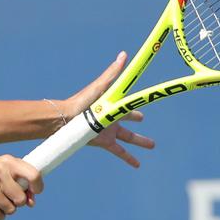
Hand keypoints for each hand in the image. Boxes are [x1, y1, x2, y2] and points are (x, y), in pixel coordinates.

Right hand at [0, 155, 43, 219]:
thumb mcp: (3, 168)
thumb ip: (20, 181)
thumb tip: (31, 202)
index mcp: (7, 162)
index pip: (33, 175)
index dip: (38, 186)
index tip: (35, 192)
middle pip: (21, 199)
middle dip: (18, 202)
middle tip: (9, 197)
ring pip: (10, 209)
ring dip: (8, 210)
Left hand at [62, 51, 155, 167]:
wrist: (68, 119)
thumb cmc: (82, 101)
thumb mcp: (101, 86)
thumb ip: (112, 73)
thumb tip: (124, 55)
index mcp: (112, 104)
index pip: (127, 103)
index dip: (135, 103)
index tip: (142, 103)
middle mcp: (112, 117)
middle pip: (129, 118)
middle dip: (137, 118)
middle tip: (144, 119)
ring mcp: (109, 131)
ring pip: (129, 138)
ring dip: (140, 142)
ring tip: (151, 145)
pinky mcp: (105, 142)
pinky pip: (120, 151)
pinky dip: (129, 158)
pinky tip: (137, 164)